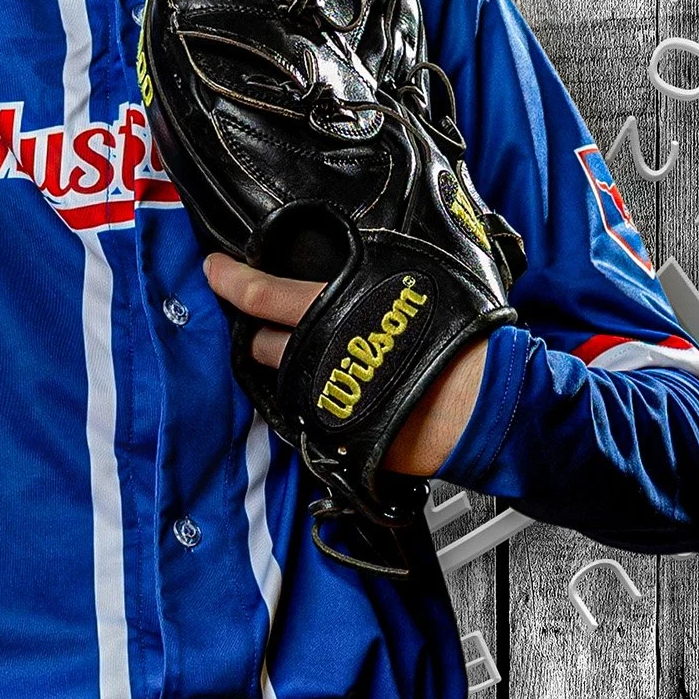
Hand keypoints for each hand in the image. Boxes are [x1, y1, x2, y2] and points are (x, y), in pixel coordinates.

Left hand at [201, 253, 489, 476]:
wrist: (484, 403)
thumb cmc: (457, 336)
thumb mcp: (408, 283)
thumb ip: (365, 274)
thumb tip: (344, 262)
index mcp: (330, 313)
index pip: (259, 295)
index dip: (230, 279)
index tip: (213, 269)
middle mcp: (315, 358)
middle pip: (260, 345)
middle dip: (258, 331)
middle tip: (271, 318)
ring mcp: (321, 402)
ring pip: (281, 382)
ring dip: (285, 367)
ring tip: (311, 355)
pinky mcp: (334, 437)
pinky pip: (306, 414)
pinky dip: (311, 398)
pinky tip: (332, 387)